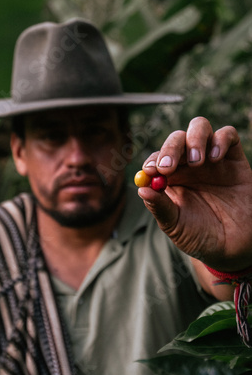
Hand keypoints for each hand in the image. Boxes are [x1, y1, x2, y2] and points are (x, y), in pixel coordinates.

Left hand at [137, 116, 251, 271]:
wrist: (233, 247)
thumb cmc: (200, 236)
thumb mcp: (175, 226)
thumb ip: (160, 207)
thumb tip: (141, 189)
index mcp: (170, 178)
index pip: (156, 158)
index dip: (152, 160)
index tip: (151, 170)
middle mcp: (188, 165)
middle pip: (176, 139)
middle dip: (170, 148)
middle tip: (169, 166)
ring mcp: (211, 158)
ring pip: (199, 127)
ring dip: (194, 138)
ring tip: (197, 162)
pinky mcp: (234, 158)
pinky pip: (227, 134)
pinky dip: (220, 140)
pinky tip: (215, 158)